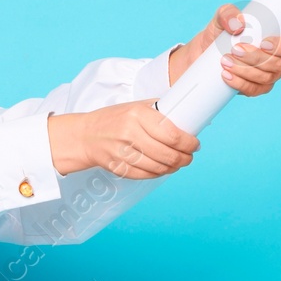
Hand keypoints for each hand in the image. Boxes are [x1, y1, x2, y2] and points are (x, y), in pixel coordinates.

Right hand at [47, 102, 200, 178]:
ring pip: (158, 167)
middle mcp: (129, 133)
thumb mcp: (134, 106)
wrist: (85, 135)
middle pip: (167, 154)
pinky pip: (146, 175)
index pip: (171, 133)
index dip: (188, 142)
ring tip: (179, 163)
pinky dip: (158, 173)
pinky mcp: (118, 167)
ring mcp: (122, 152)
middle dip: (184, 158)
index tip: (194, 144)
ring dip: (173, 168)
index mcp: (137, 114)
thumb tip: (187, 114)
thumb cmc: (113, 119)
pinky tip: (164, 168)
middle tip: (189, 156)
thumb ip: (158, 110)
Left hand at [167, 3, 280, 96]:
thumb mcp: (222, 16)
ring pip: (266, 78)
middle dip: (257, 58)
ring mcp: (270, 75)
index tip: (264, 43)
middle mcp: (280, 58)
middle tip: (235, 50)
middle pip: (279, 64)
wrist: (206, 51)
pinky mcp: (256, 87)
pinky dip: (240, 84)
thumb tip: (237, 25)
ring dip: (246, 70)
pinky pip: (254, 90)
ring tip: (226, 60)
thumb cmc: (221, 31)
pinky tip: (227, 75)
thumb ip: (228, 13)